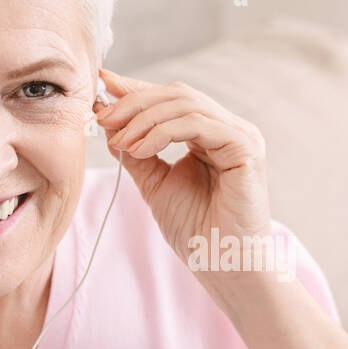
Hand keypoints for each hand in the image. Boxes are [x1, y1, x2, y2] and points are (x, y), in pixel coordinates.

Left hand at [94, 68, 271, 293]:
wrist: (222, 264)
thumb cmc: (196, 231)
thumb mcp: (156, 184)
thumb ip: (137, 153)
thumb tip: (110, 124)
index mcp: (211, 134)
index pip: (172, 100)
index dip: (137, 89)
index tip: (101, 84)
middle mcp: (229, 129)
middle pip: (178, 95)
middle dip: (135, 102)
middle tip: (103, 117)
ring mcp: (241, 136)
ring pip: (187, 104)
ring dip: (145, 119)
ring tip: (120, 141)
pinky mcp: (246, 149)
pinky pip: (199, 124)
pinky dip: (163, 132)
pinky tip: (141, 149)